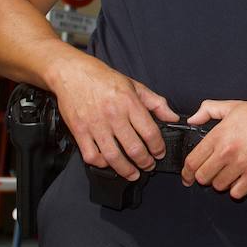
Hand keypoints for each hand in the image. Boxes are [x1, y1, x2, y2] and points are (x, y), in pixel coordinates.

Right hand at [50, 59, 178, 180]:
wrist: (73, 74)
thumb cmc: (104, 79)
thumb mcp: (135, 85)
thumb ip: (156, 103)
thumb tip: (173, 117)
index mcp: (129, 102)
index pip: (149, 131)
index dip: (158, 147)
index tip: (160, 152)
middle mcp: (113, 115)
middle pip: (133, 147)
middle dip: (145, 161)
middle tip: (149, 165)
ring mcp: (95, 125)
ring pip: (113, 156)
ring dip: (126, 169)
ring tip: (133, 173)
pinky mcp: (79, 131)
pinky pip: (91, 155)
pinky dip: (102, 164)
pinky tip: (110, 164)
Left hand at [181, 93, 246, 197]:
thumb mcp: (231, 106)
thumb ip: (207, 110)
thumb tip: (192, 119)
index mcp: (219, 135)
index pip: (192, 162)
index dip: (186, 172)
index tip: (187, 176)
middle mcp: (228, 151)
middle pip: (203, 177)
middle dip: (203, 177)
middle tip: (208, 173)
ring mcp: (242, 164)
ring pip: (218, 186)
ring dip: (219, 182)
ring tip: (226, 174)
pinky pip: (237, 192)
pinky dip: (235, 189)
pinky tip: (238, 180)